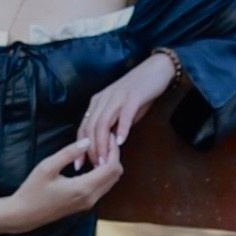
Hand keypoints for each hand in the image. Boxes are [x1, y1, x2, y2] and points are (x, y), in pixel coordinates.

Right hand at [0, 132, 128, 235]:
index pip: (111, 167)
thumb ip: (68, 154)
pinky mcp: (85, 205)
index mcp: (83, 188)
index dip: (113, 150)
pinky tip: (92, 163)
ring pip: (111, 182)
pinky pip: (103, 187)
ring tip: (98, 149)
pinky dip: (103, 174)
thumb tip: (88, 141)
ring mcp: (89, 203)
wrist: (24, 215)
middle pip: (116, 175)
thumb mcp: (46, 167)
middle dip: (114, 156)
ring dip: (109, 165)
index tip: (107, 136)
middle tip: (104, 140)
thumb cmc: (32, 191)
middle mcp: (90, 197)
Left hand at [73, 50, 179, 166]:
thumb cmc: (139, 92)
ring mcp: (118, 97)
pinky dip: (121, 129)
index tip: (79, 165)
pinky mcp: (133, 96)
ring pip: (103, 123)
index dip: (80, 147)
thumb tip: (108, 145)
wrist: (156, 69)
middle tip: (94, 167)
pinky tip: (121, 142)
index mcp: (97, 102)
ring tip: (105, 160)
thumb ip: (113, 125)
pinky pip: (125, 115)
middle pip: (91, 127)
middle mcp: (103, 99)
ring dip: (103, 144)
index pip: (83, 127)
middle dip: (91, 150)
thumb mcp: (121, 110)